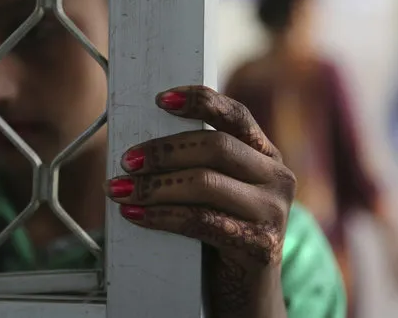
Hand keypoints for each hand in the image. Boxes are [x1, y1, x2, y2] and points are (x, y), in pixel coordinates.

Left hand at [105, 86, 294, 317]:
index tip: (161, 100)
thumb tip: (140, 149)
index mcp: (267, 156)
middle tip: (127, 160)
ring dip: (154, 185)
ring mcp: (274, 212)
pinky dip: (161, 215)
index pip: (236, 116)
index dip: (200, 102)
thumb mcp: (219, 194)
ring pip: (206, 182)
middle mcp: (278, 177)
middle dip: (164, 151)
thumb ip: (199, 166)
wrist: (248, 296)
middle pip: (217, 148)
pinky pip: (201, 220)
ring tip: (120, 189)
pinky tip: (135, 215)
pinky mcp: (261, 245)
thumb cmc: (223, 236)